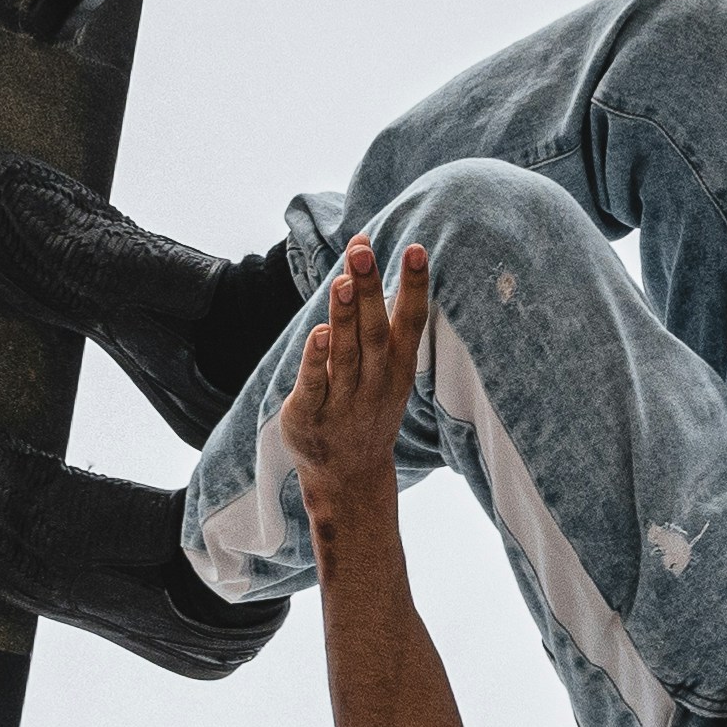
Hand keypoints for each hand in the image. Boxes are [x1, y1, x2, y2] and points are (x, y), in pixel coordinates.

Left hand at [276, 234, 431, 549]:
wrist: (350, 479)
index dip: (414, 285)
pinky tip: (318, 334)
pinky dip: (317, 362)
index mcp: (397, 367)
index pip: (410, 321)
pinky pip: (315, 387)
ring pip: (346, 354)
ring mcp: (344, 402)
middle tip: (362, 251)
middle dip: (371, 290)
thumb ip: (374, 320)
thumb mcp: (384, 370)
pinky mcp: (310, 417)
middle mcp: (375, 382)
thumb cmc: (366, 409)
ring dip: (346, 317)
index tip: (415, 248)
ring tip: (344, 281)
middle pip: (375, 331)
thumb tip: (362, 265)